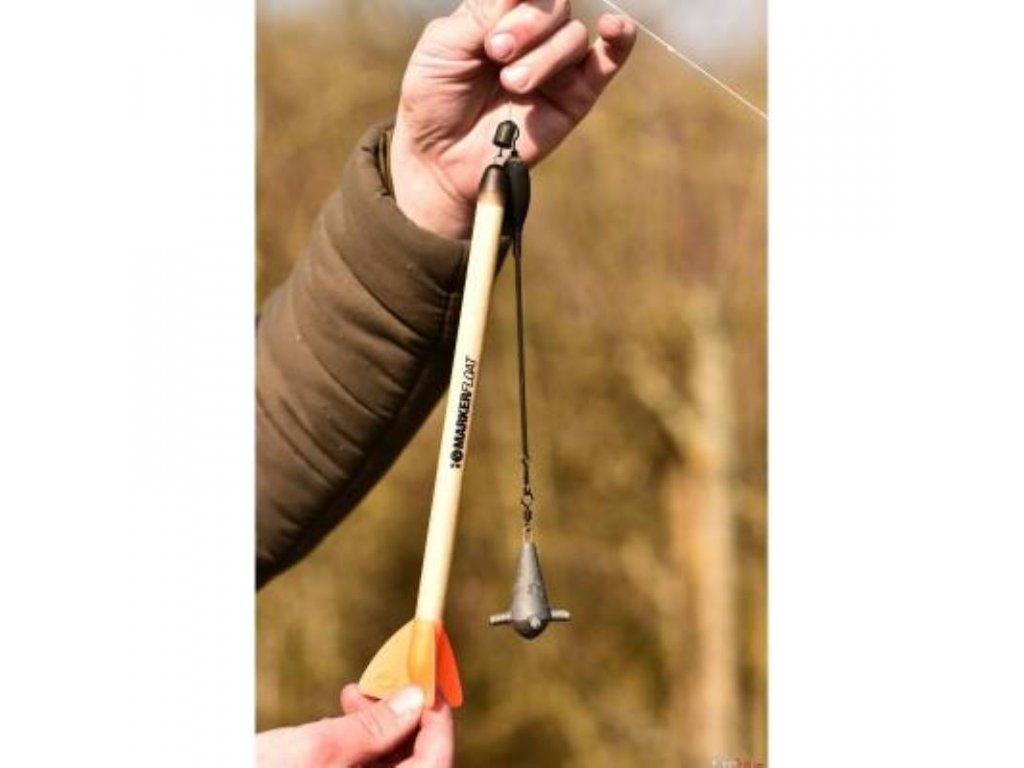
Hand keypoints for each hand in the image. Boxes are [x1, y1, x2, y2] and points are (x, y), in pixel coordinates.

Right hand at [256, 684, 452, 767]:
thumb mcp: (313, 750)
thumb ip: (371, 729)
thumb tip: (416, 699)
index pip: (435, 764)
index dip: (439, 721)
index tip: (431, 683)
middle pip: (415, 763)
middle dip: (406, 719)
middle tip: (389, 683)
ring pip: (389, 766)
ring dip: (381, 727)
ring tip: (355, 695)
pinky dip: (361, 743)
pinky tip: (342, 716)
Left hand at [391, 0, 636, 238]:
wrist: (440, 158)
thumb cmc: (434, 99)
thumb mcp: (444, 45)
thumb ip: (483, 10)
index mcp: (500, 13)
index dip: (519, 1)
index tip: (492, 30)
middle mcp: (532, 33)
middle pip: (555, 4)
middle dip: (526, 25)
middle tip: (496, 53)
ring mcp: (556, 65)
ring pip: (573, 37)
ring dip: (544, 56)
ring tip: (512, 84)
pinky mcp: (575, 97)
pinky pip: (608, 60)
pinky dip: (619, 41)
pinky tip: (614, 28)